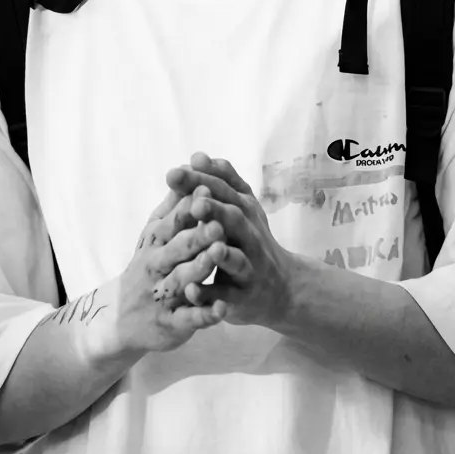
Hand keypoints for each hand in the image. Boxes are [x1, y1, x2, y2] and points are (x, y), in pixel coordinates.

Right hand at [112, 190, 227, 357]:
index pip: (175, 220)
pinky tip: (221, 308)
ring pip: (182, 280)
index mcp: (157, 241)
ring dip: (200, 267)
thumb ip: (173, 207)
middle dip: (197, 235)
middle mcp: (157, 265)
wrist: (120, 318)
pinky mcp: (170, 322)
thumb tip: (186, 169)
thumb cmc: (148, 267)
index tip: (208, 188)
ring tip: (220, 255)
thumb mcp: (155, 235)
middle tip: (218, 223)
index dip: (191, 205)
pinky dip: (204, 313)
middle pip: (178, 248)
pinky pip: (188, 318)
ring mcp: (162, 295)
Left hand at [153, 153, 291, 329]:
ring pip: (236, 259)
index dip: (200, 182)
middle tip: (195, 202)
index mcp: (244, 211)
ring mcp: (249, 267)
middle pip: (234, 220)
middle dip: (215, 211)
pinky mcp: (243, 297)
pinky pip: (226, 296)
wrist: (282, 287)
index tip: (173, 173)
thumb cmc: (251, 241)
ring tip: (208, 248)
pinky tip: (191, 290)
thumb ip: (221, 182)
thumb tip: (197, 155)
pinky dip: (210, 295)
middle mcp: (250, 236)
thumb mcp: (241, 208)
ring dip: (221, 254)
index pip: (222, 191)